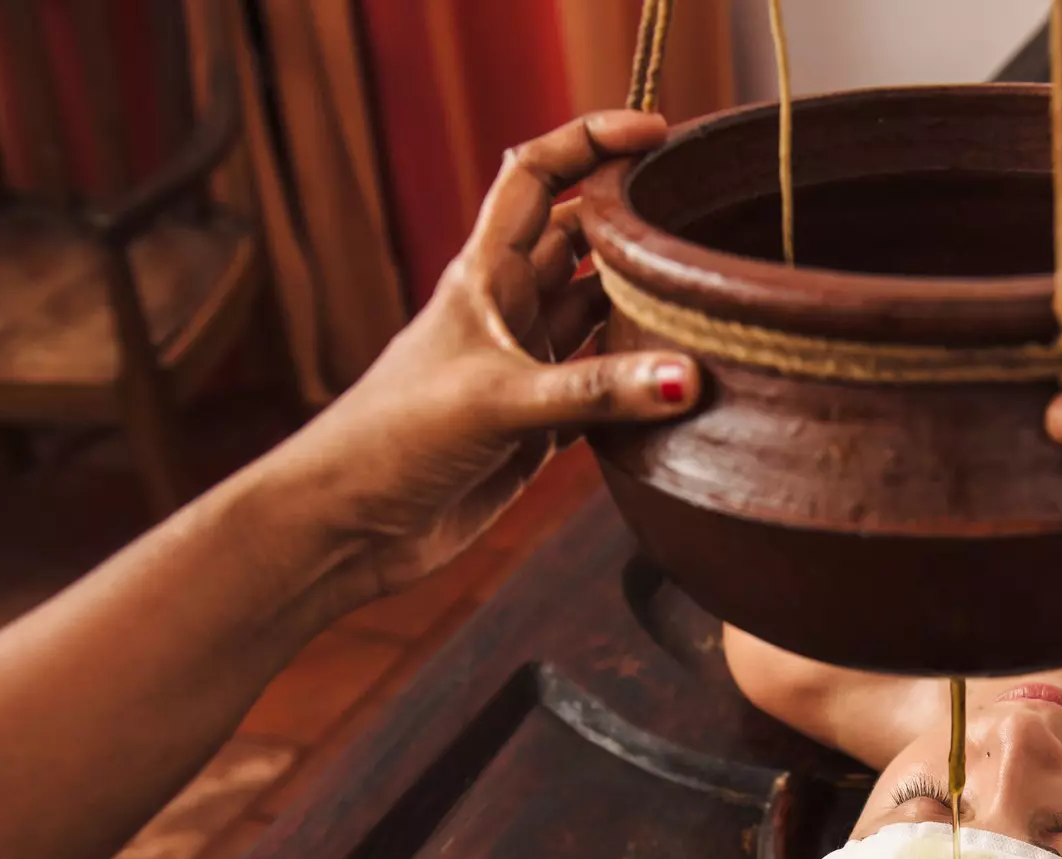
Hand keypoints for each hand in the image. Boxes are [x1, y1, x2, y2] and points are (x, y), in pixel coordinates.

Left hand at [259, 109, 699, 596]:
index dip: (591, 142)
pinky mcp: (537, 428)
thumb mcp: (497, 402)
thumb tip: (689, 376)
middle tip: (709, 217)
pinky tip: (684, 390)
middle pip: (584, 242)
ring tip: (715, 300)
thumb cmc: (393, 440)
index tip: (658, 131)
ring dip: (648, 308)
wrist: (346, 524)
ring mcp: (526, 369)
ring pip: (600, 316)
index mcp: (485, 276)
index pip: (538, 176)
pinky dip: (641, 388)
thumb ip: (595, 390)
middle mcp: (509, 313)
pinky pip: (605, 392)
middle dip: (638, 223)